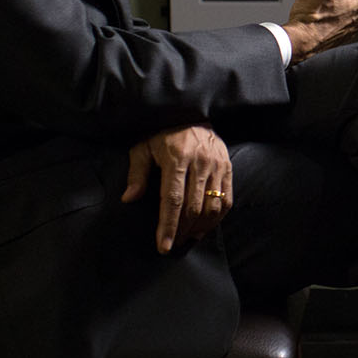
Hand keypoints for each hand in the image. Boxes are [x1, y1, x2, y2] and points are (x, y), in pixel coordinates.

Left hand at [121, 124, 231, 252]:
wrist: (190, 112)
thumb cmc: (162, 133)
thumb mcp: (143, 147)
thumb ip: (137, 173)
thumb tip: (129, 199)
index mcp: (177, 158)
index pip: (173, 200)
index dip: (168, 226)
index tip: (164, 246)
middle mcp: (200, 162)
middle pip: (193, 208)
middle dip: (182, 231)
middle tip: (173, 244)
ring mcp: (217, 165)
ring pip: (212, 207)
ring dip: (200, 228)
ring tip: (187, 238)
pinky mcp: (228, 167)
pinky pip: (227, 200)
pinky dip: (217, 218)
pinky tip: (204, 227)